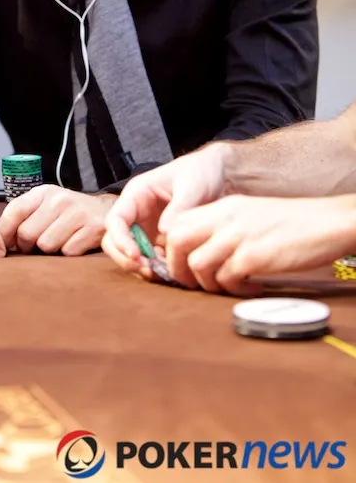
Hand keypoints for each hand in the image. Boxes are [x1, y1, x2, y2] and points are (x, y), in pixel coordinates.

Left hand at [0, 185, 116, 255]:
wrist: (104, 210)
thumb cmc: (68, 211)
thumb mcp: (46, 204)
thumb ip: (23, 215)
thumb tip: (0, 240)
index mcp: (44, 192)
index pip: (14, 211)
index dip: (4, 232)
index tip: (6, 244)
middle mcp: (60, 200)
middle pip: (27, 233)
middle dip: (27, 245)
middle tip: (34, 247)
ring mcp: (77, 214)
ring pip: (46, 245)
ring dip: (48, 251)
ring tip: (56, 243)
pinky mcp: (92, 229)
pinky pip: (67, 252)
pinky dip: (67, 253)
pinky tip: (72, 244)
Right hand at [101, 144, 229, 274]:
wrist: (219, 176)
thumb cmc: (201, 173)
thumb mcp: (192, 185)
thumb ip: (178, 207)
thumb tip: (164, 231)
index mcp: (137, 194)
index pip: (115, 220)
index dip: (120, 239)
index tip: (136, 255)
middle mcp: (137, 213)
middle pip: (114, 241)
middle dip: (126, 259)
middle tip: (149, 270)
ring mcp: (147, 229)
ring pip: (130, 254)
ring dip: (141, 267)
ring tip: (163, 273)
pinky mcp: (160, 242)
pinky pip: (150, 260)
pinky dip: (156, 270)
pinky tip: (172, 270)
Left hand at [165, 193, 355, 294]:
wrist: (325, 222)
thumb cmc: (290, 223)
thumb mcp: (248, 215)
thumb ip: (223, 228)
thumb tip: (199, 252)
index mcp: (223, 206)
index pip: (178, 222)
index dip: (172, 247)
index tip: (181, 265)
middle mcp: (226, 217)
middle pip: (178, 239)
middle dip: (178, 267)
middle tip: (192, 283)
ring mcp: (238, 236)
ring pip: (198, 263)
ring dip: (207, 283)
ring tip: (227, 287)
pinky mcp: (253, 256)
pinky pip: (227, 279)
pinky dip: (234, 291)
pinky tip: (251, 288)